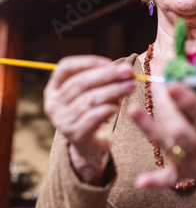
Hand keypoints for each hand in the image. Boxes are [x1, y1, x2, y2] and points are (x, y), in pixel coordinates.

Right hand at [44, 55, 134, 182]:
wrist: (91, 146)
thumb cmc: (93, 114)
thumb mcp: (94, 93)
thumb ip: (103, 80)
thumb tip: (124, 70)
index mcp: (53, 89)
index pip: (65, 67)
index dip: (87, 62)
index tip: (109, 61)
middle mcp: (53, 104)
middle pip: (80, 82)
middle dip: (107, 75)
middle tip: (128, 71)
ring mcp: (62, 120)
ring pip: (90, 99)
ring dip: (113, 90)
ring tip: (130, 86)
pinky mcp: (75, 134)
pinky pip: (94, 116)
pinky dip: (109, 108)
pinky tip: (119, 105)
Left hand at [128, 83, 195, 207]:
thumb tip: (194, 80)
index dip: (190, 102)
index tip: (173, 83)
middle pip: (183, 132)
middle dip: (167, 107)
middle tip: (156, 85)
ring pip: (170, 147)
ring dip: (150, 128)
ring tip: (133, 109)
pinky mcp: (186, 175)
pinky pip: (167, 179)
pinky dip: (154, 181)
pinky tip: (139, 181)